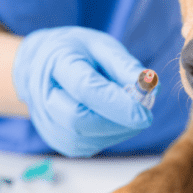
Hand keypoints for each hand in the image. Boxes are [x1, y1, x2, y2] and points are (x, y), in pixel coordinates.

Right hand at [12, 26, 153, 156]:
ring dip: (117, 130)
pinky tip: (114, 120)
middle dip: (119, 122)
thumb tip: (153, 86)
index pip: (85, 89)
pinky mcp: (56, 139)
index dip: (117, 104)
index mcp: (56, 62)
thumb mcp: (100, 45)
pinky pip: (87, 146)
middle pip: (79, 120)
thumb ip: (124, 65)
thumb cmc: (74, 52)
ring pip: (85, 139)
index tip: (146, 112)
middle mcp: (44, 95)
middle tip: (143, 113)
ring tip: (129, 113)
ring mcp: (46, 121)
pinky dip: (108, 136)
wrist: (39, 65)